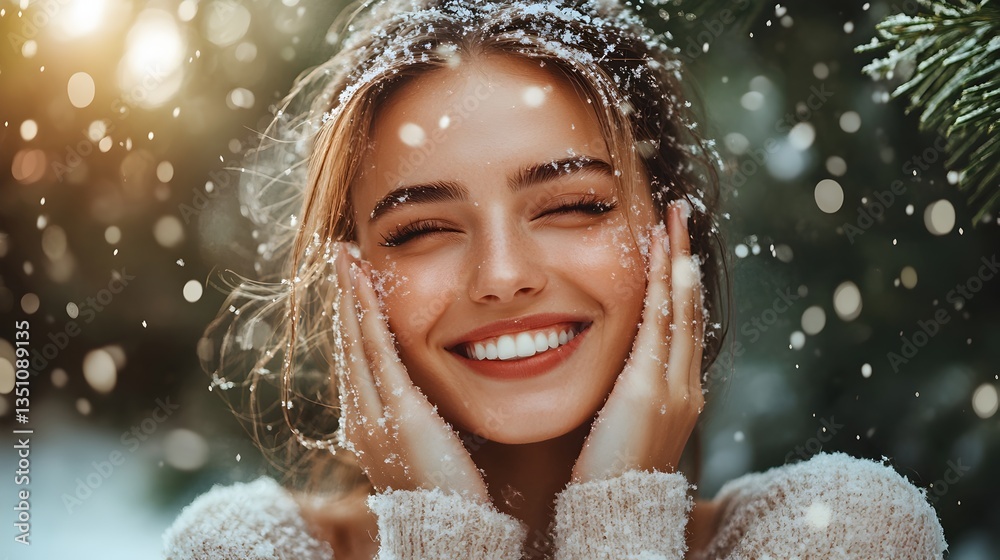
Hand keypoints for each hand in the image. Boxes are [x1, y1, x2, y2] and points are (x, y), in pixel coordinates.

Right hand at [331, 243, 489, 502]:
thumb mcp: (426, 448)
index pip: (356, 359)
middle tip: (341, 256)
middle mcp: (361, 415)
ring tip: (346, 257)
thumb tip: (428, 400)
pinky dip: (368, 314)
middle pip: (347, 343)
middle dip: (344, 297)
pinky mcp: (399, 412)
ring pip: (356, 341)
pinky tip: (363, 284)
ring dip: (351, 295)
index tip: (352, 284)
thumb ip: (421, 420)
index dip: (351, 318)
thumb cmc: (446, 496)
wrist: (446, 531)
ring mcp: (374, 413)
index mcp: (368, 423)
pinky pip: (377, 351)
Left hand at [571, 200, 704, 482]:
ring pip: (681, 310)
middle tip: (681, 214)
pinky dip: (667, 290)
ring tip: (675, 221)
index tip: (671, 244)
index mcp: (678, 391)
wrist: (616, 515)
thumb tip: (609, 371)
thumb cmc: (609, 476)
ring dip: (677, 262)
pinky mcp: (652, 389)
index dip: (678, 280)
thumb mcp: (621, 425)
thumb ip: (623, 392)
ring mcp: (675, 386)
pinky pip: (663, 327)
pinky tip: (668, 260)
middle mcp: (686, 384)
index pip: (680, 323)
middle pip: (689, 307)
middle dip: (684, 258)